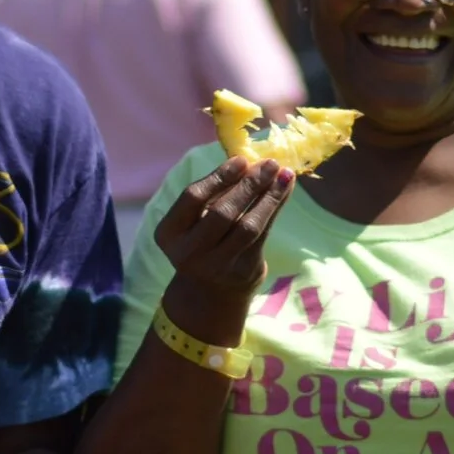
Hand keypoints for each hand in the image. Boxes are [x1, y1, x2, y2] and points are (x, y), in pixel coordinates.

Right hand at [154, 156, 295, 341]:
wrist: (208, 294)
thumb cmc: (201, 244)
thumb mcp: (195, 222)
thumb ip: (214, 196)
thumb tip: (250, 163)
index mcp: (169, 234)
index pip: (193, 198)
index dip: (219, 177)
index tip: (241, 160)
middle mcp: (189, 253)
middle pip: (222, 213)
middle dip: (249, 185)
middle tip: (269, 163)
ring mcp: (217, 266)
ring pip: (248, 226)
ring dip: (269, 197)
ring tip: (283, 175)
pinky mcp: (243, 272)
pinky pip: (263, 235)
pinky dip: (275, 209)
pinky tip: (284, 191)